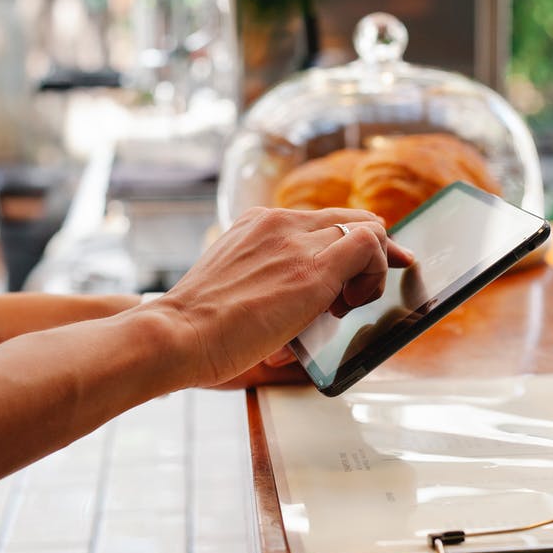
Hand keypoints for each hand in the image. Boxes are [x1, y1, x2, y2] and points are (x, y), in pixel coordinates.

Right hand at [149, 207, 412, 387]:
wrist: (177, 334)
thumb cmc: (198, 329)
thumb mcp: (235, 288)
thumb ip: (267, 285)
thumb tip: (297, 319)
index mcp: (258, 225)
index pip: (320, 221)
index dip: (348, 245)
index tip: (356, 274)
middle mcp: (280, 222)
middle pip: (351, 218)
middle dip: (372, 253)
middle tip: (363, 291)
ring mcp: (298, 241)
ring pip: (368, 228)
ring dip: (370, 269)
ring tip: (343, 307)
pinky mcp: (315, 269)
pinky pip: (369, 245)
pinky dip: (375, 274)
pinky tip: (349, 304)